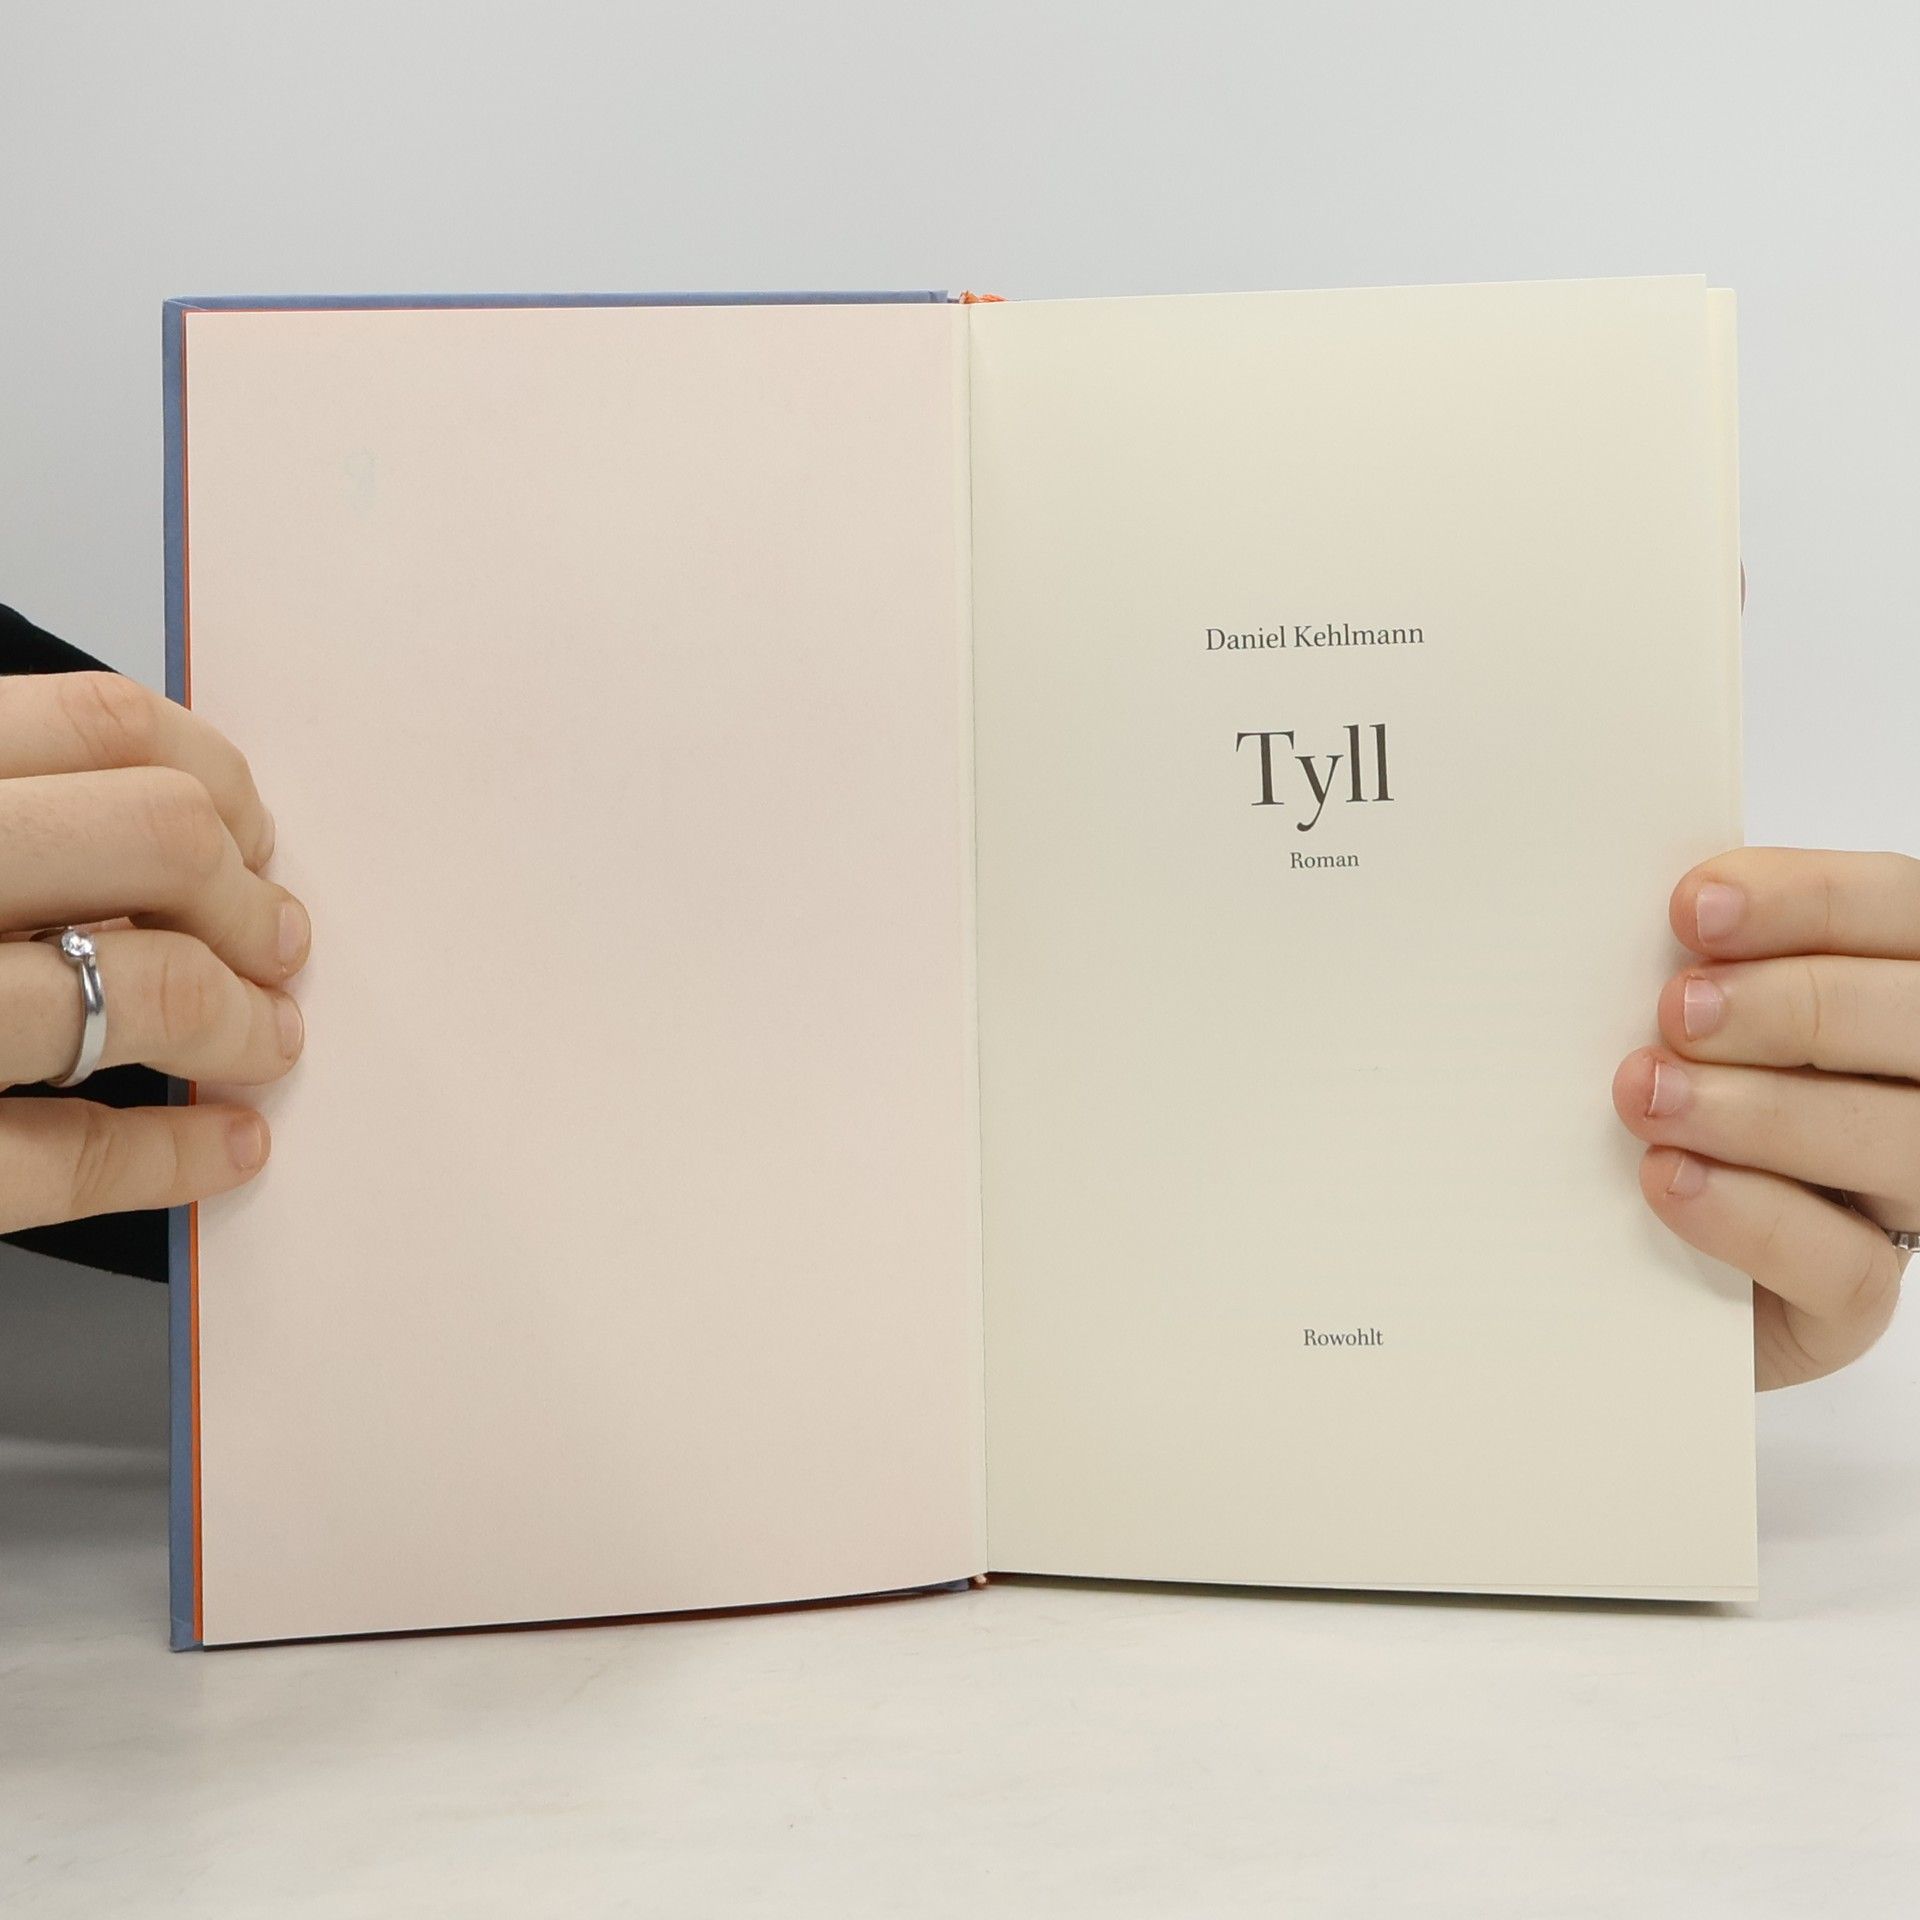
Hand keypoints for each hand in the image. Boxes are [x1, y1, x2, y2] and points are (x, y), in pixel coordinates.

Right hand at [0, 672, 307, 1231]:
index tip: (250, 839)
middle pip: (157, 837)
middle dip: (252, 901)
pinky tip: (231, 1146)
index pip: (102, 725)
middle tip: (280, 945)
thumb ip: (5, 817)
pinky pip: (65, 1158)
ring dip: (243, 1022)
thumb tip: (175, 835)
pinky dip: (175, 1154)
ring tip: (269, 1043)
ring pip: (144, 989)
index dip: (213, 781)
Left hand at [1613, 848, 1915, 1387]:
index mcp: (1891, 990)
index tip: (1692, 909)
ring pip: (1902, 1140)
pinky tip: (1668, 1179)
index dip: (1808, 900)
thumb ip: (1699, 965)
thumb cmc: (1655, 1097)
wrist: (1608, 1260)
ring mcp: (1903, 1198)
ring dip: (1766, 1111)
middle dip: (1795, 1005)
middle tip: (1676, 1010)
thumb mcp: (1679, 1020)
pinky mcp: (1852, 1302)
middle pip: (1917, 1021)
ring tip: (1648, 1095)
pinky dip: (1752, 1216)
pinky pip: (1848, 1268)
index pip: (1897, 909)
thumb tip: (1664, 911)